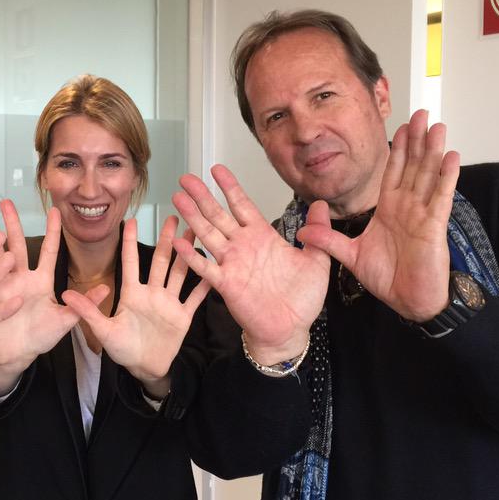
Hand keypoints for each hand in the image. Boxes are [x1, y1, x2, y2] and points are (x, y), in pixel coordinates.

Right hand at [0, 201, 105, 396]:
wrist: (19, 354)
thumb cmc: (42, 337)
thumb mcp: (65, 321)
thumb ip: (84, 304)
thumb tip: (106, 289)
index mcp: (41, 281)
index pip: (49, 251)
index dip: (53, 231)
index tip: (55, 210)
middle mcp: (21, 278)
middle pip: (16, 245)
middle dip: (11, 223)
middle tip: (6, 202)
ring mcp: (2, 285)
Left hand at [62, 216, 209, 397]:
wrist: (144, 368)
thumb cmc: (122, 349)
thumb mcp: (104, 330)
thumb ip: (88, 311)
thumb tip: (65, 294)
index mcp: (132, 294)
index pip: (131, 262)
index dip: (131, 242)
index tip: (132, 220)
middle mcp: (152, 293)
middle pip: (161, 261)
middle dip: (167, 239)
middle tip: (175, 216)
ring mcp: (169, 303)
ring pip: (180, 272)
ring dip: (188, 254)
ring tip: (196, 233)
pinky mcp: (183, 316)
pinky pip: (195, 297)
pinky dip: (205, 284)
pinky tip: (214, 268)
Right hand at [171, 165, 330, 364]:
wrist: (291, 330)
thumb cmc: (302, 298)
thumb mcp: (317, 261)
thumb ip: (318, 233)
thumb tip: (320, 205)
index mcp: (262, 237)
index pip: (242, 205)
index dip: (229, 187)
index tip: (216, 169)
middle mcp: (243, 246)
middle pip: (218, 215)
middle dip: (202, 195)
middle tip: (186, 178)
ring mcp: (232, 264)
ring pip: (207, 235)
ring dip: (192, 217)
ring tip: (178, 199)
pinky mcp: (226, 284)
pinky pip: (205, 268)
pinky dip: (191, 256)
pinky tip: (178, 242)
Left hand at [296, 109, 459, 321]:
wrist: (408, 301)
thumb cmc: (388, 278)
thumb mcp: (350, 255)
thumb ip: (328, 240)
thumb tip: (302, 230)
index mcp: (389, 211)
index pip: (392, 173)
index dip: (397, 150)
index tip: (399, 127)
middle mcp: (407, 208)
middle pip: (412, 166)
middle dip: (416, 140)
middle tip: (421, 113)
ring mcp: (422, 214)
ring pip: (428, 175)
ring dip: (433, 150)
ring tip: (436, 125)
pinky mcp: (433, 226)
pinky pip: (440, 197)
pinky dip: (445, 177)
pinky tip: (451, 156)